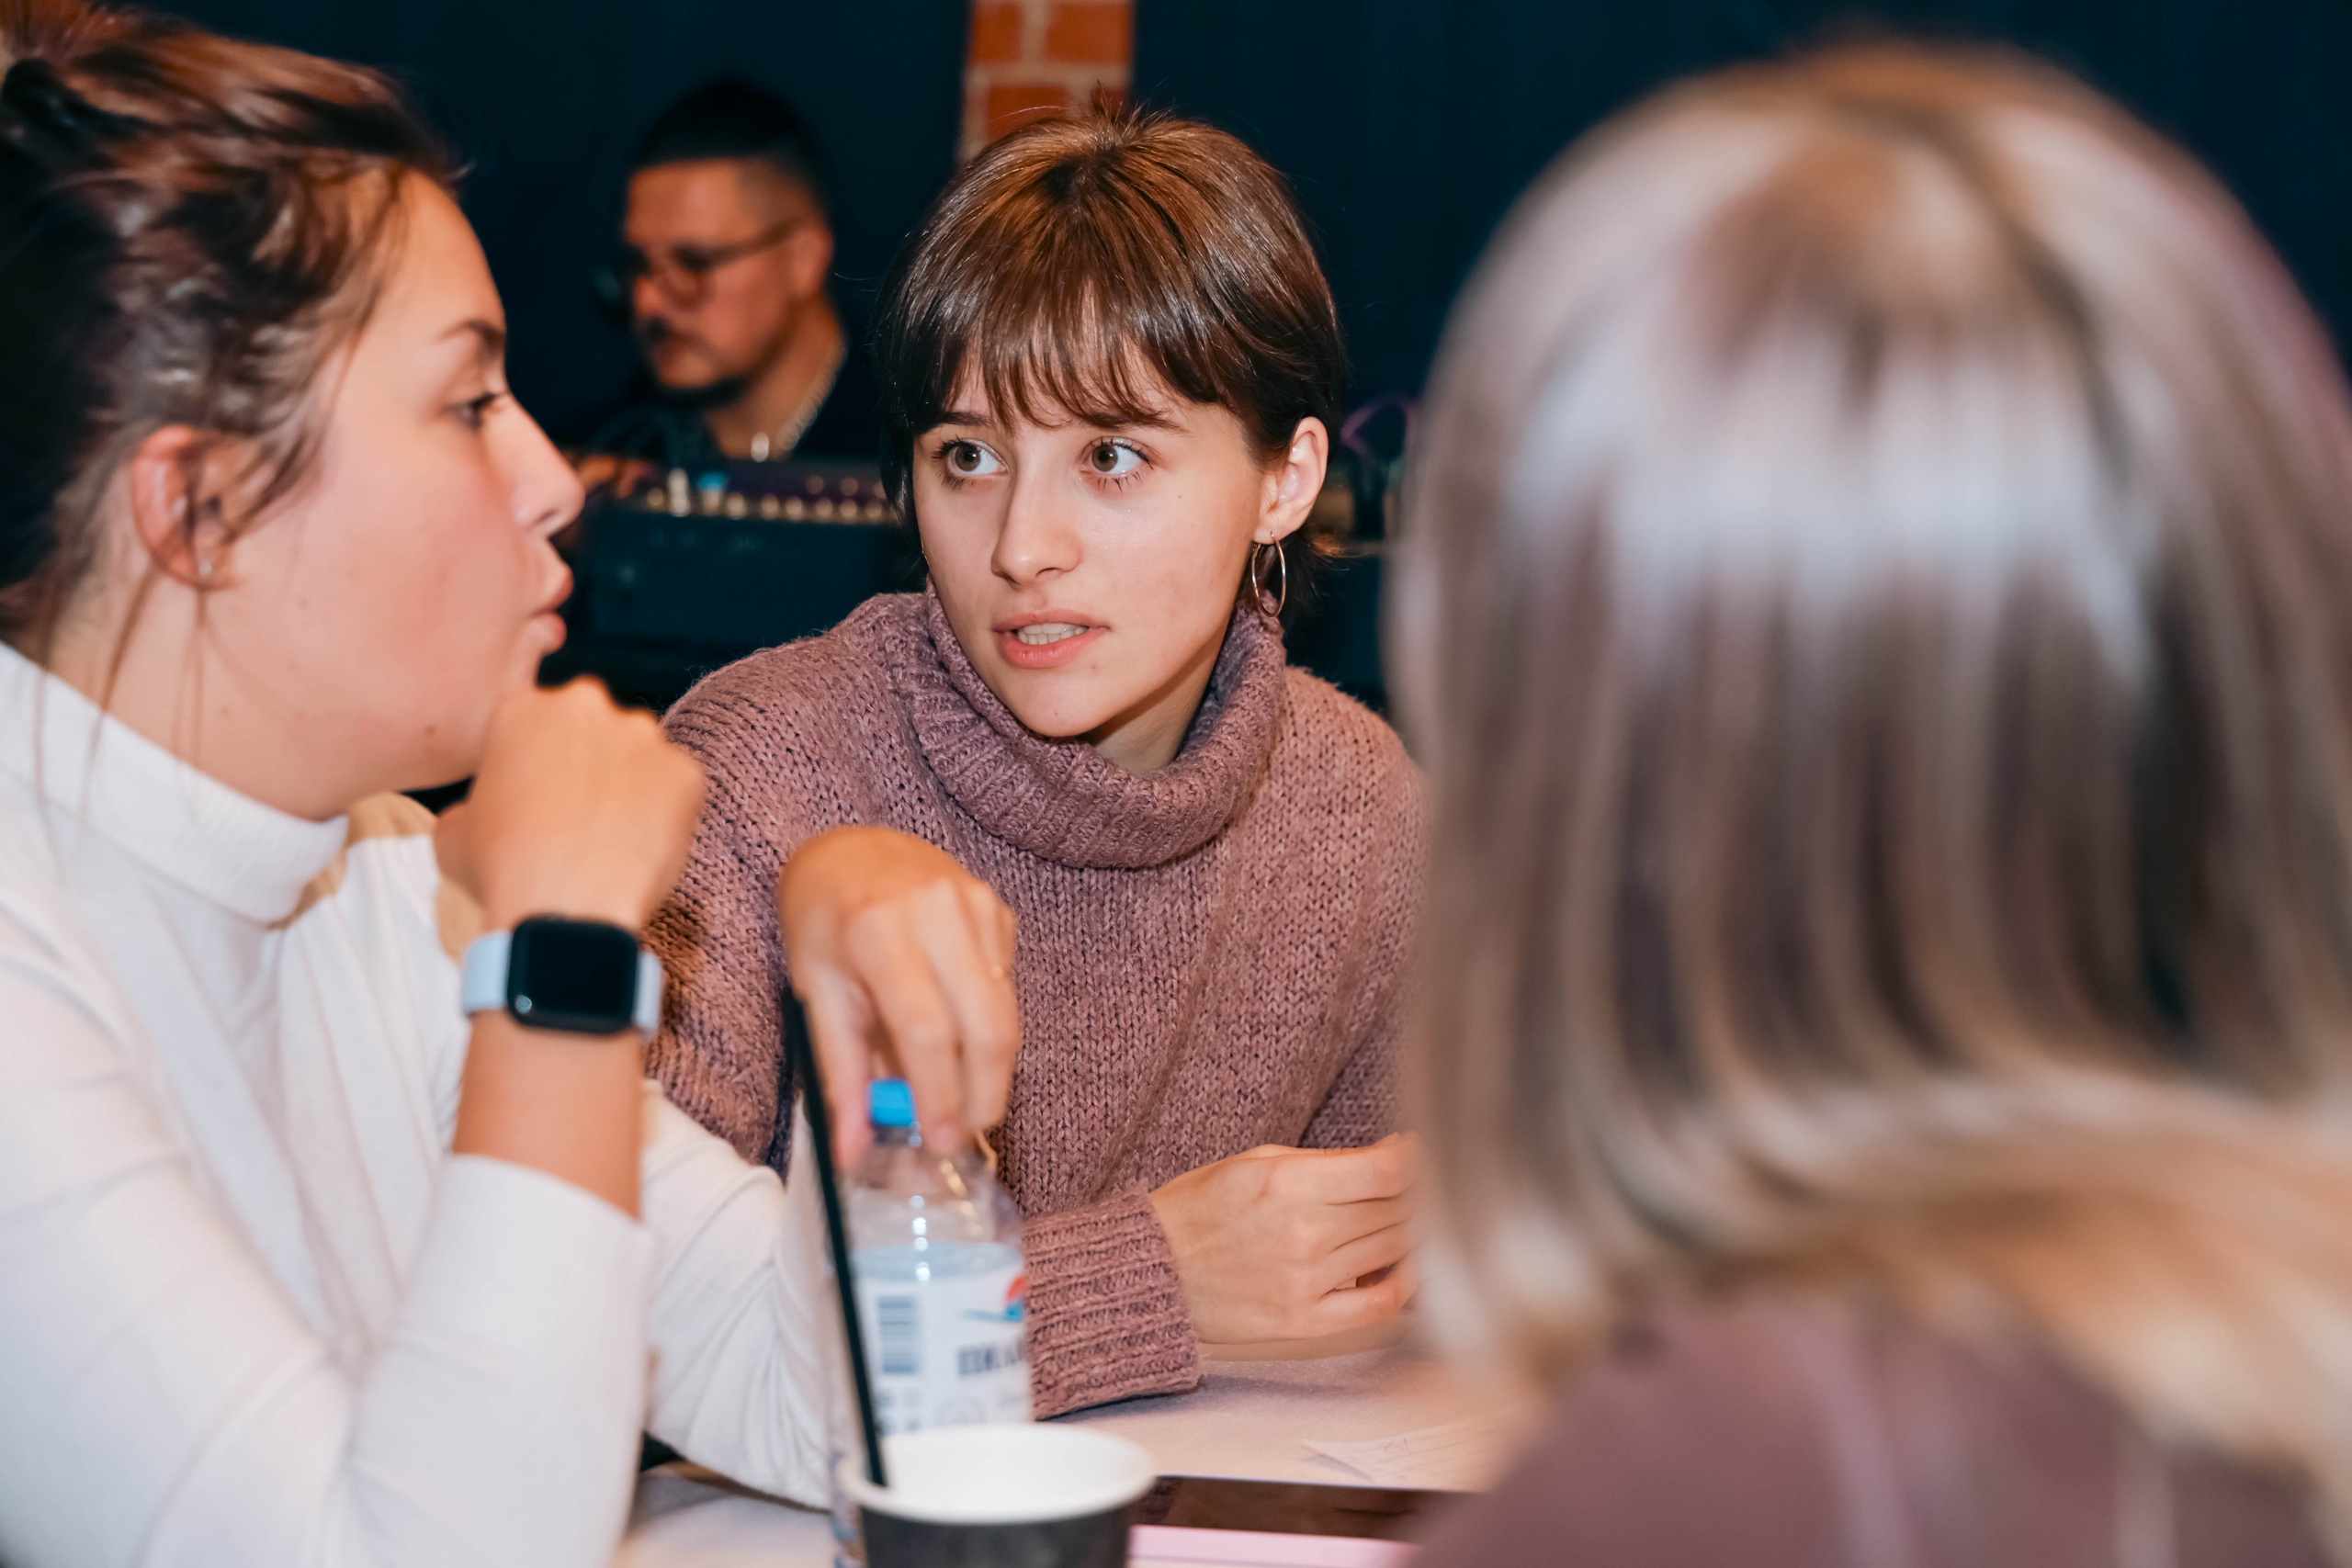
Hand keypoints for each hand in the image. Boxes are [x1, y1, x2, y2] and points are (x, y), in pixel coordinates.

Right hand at [436, 679, 705, 933]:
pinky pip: (676, 789)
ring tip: (612, 837)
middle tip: (577, 815)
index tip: (537, 798)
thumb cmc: (503, 869)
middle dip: (589, 762)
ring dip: (630, 784)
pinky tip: (641, 848)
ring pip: (639, 755)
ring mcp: (643, 736)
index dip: (536, 765)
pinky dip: (665, 815)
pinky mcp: (686, 772)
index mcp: (524, 708)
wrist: (566, 908)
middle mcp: (587, 705)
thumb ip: (472, 804)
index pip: (536, 727)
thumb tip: (481, 814)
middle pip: (593, 730)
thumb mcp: (453, 831)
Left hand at [778, 825, 1018, 1166]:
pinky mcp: (999, 909)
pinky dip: (988, 1025)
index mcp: (879, 932)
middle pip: (986, 1027)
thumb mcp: (816, 995)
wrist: (849, 849)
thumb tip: (853, 1153)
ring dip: (991, 1069)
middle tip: (967, 1133)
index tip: (942, 1141)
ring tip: (963, 1098)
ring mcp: (976, 905)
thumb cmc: (823, 925)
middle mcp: (937, 912)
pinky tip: (958, 1031)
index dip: (940, 1095)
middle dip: (985, 1094)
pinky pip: (1006, 988)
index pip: (927, 1032)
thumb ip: (841, 1075)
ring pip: (1005, 1013)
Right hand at [1151, 1135, 1418, 1344]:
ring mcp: (1308, 1281)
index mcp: (1289, 1184)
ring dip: (1408, 1230)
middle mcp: (1305, 1233)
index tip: (1415, 1153)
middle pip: (1397, 1209)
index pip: (1386, 1172)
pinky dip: (1403, 1282)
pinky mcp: (1307, 1321)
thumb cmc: (1201, 1211)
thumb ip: (1328, 1162)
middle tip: (1405, 1184)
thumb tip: (1393, 1157)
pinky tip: (1399, 1264)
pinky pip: (1381, 1303)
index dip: (1414, 1159)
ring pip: (1395, 1249)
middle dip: (1412, 1191)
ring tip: (1396, 1217)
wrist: (1155, 1272)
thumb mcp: (1258, 1162)